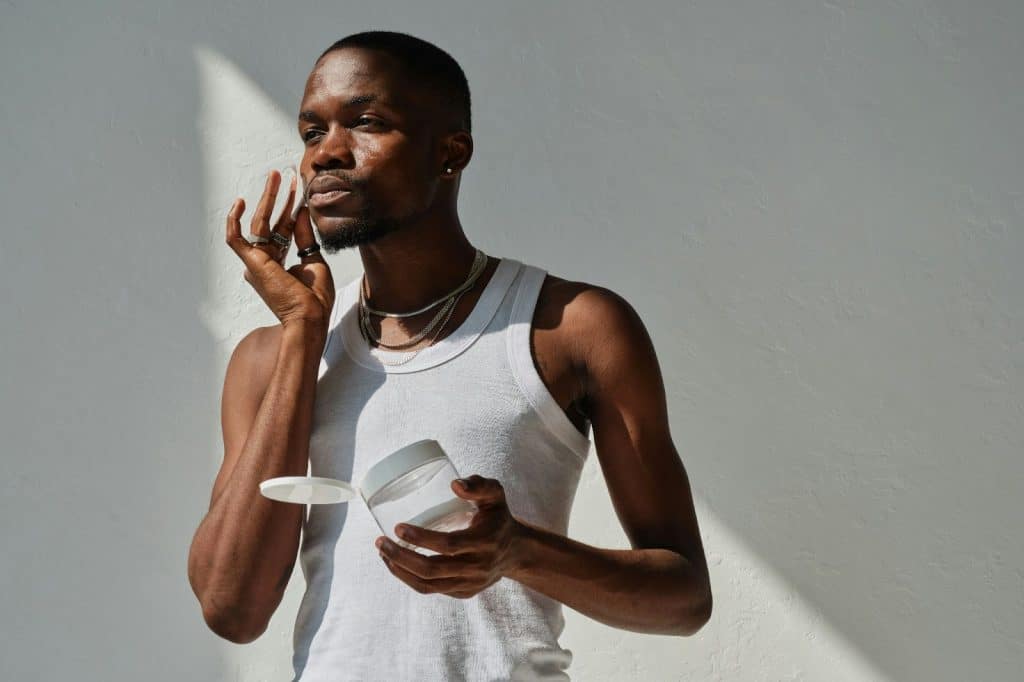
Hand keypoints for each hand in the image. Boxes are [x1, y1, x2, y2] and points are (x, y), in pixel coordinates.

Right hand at [225, 169, 334, 328]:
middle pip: (271, 222)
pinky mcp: (252, 263)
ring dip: (267, 198)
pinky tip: (239, 202)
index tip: (299, 189)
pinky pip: (235, 239)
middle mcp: (264, 262)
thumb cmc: (315, 298)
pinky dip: (234, 221)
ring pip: (259, 223)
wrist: (311, 316)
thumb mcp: (314, 259)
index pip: (283, 228)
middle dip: (278, 197)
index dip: (290, 208)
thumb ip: (303, 235)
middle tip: (283, 175)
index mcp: (278, 264)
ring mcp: (256, 263)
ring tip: (275, 176)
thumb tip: (300, 210)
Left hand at [375, 475, 523, 598]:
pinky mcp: (464, 593)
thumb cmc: (498, 517)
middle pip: (432, 569)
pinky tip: (396, 565)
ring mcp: (470, 584)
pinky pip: (432, 590)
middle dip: (401, 557)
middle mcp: (478, 567)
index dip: (421, 538)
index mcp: (485, 542)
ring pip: (428, 585)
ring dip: (400, 571)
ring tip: (383, 553)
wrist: (516, 552)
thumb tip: (454, 484)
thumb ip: (479, 485)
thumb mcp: (495, 495)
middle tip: (381, 542)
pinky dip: (410, 579)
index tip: (398, 527)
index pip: (448, 545)